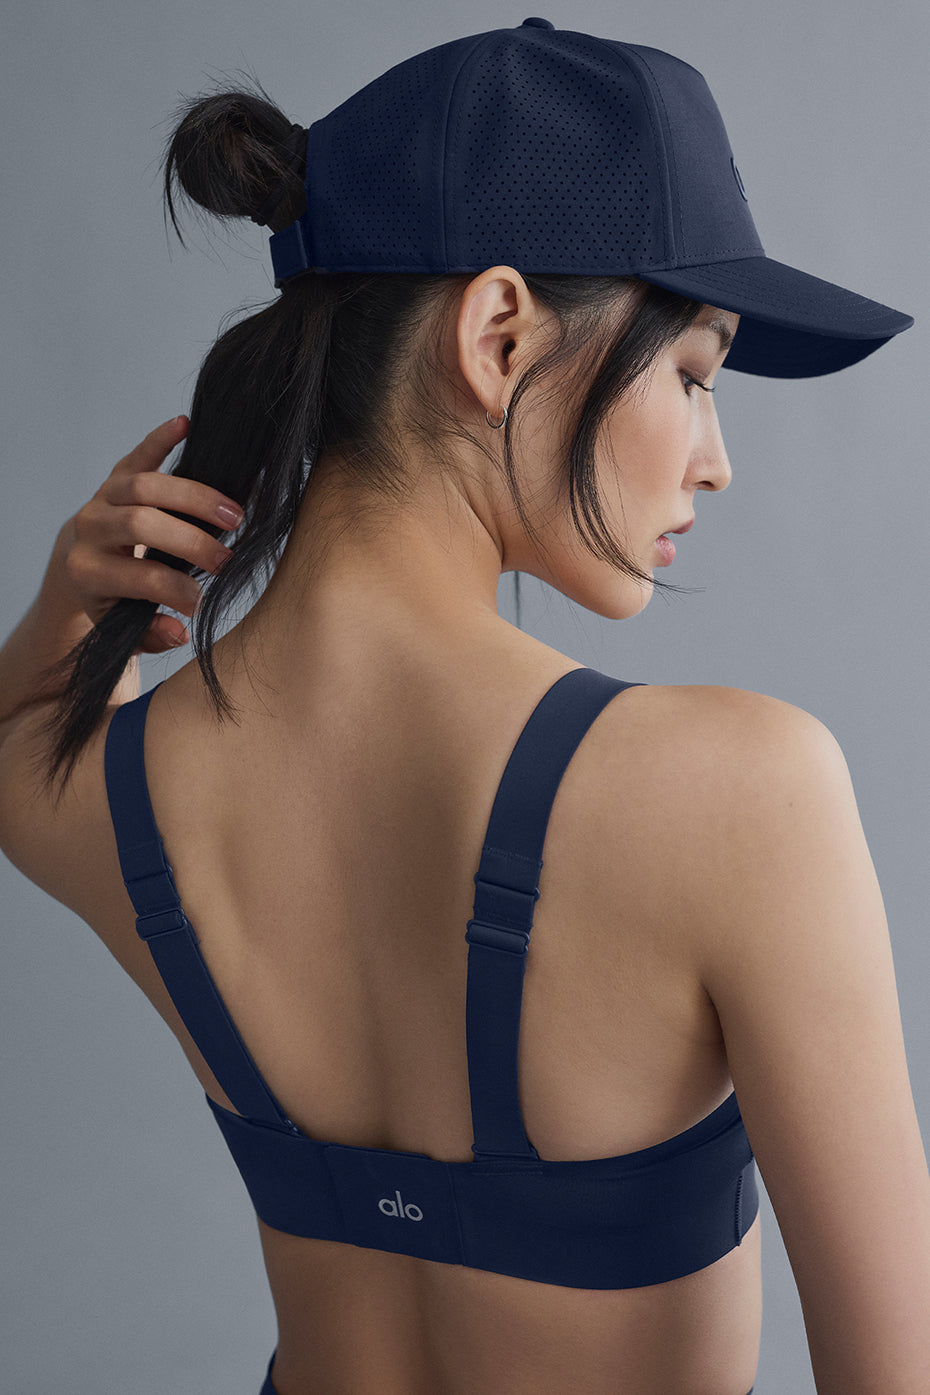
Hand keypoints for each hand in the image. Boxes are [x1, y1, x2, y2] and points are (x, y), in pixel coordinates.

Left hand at [57, 416, 243, 653]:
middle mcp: (89, 529)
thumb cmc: (113, 599)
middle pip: (143, 523)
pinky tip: (185, 425)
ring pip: (145, 485)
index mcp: (88, 571)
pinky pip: (138, 454)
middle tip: (227, 558)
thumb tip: (180, 632)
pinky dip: (161, 438)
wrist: (82, 564)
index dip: (179, 590)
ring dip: (194, 496)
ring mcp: (101, 498)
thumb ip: (151, 635)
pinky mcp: (114, 477)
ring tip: (234, 513)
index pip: (142, 578)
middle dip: (191, 541)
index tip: (202, 601)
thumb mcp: (123, 627)